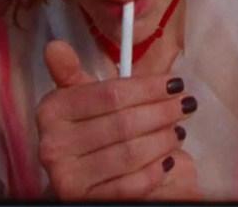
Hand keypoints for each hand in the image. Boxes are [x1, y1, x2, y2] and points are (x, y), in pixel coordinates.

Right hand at [36, 40, 193, 200]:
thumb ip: (70, 72)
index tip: (174, 82)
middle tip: (185, 105)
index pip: (110, 95)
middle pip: (123, 123)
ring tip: (179, 130)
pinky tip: (168, 159)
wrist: (81, 178)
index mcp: (52, 111)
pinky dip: (155, 170)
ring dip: (163, 140)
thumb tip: (55, 46)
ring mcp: (67, 177)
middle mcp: (53, 145)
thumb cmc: (89, 129)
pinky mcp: (85, 200)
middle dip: (162, 112)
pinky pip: (131, 184)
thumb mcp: (80, 99)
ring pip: (130, 153)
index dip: (147, 88)